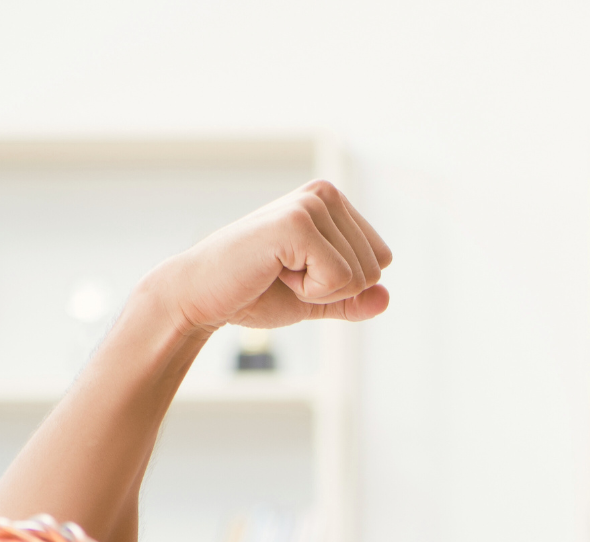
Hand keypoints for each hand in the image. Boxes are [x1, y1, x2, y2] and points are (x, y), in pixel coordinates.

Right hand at [153, 180, 391, 334]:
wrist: (203, 296)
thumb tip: (386, 297)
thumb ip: (352, 300)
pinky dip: (308, 292)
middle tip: (284, 277)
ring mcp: (312, 204)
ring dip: (316, 291)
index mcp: (333, 204)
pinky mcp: (298, 223)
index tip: (299, 274)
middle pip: (374, 270)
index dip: (342, 286)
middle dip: (331, 290)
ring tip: (277, 272)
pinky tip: (274, 272)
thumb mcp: (315, 299)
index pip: (380, 260)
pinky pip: (338, 279)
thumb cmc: (254, 293)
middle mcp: (326, 194)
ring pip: (358, 277)